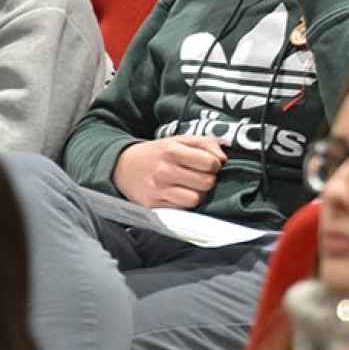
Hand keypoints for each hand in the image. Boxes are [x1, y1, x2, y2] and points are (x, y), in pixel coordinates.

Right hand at [111, 135, 227, 208]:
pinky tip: (179, 194)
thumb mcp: (180, 140)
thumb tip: (224, 159)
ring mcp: (158, 190)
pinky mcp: (153, 205)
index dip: (215, 164)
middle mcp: (165, 170)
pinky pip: (181, 209)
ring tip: (191, 187)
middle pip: (206, 183)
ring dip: (198, 194)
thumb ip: (206, 143)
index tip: (209, 164)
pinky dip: (184, 203)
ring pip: (195, 199)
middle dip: (208, 180)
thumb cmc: (159, 153)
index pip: (210, 163)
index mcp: (172, 150)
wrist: (124, 166)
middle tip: (200, 176)